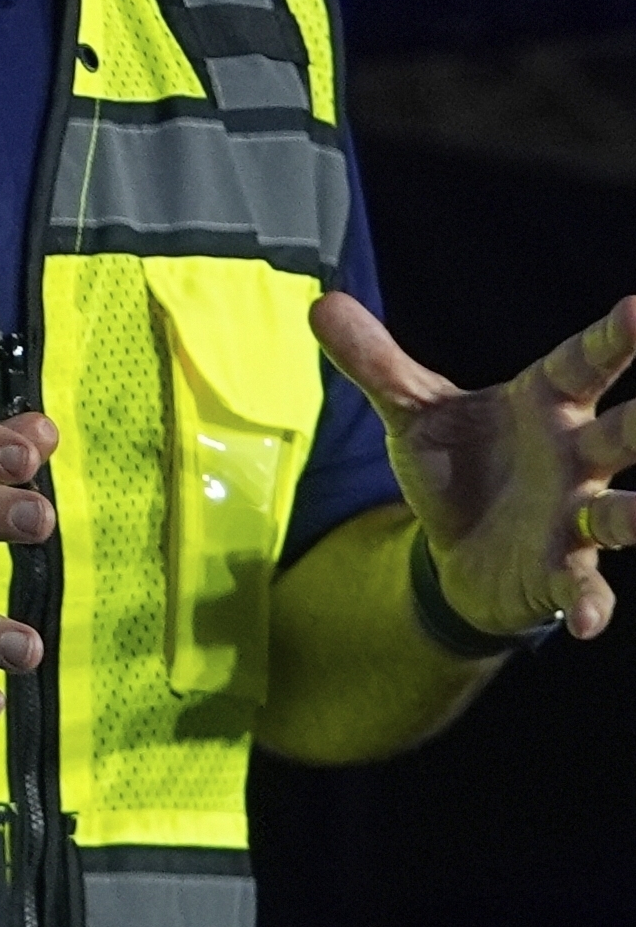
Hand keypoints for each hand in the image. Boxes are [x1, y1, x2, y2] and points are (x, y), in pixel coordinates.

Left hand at [313, 292, 635, 644]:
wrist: (455, 547)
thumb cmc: (457, 465)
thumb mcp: (412, 412)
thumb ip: (376, 363)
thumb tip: (321, 303)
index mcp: (546, 407)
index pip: (581, 365)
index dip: (611, 339)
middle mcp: (575, 459)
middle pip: (620, 436)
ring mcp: (575, 517)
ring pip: (622, 512)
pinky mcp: (562, 571)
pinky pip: (585, 589)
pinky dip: (591, 603)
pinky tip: (590, 623)